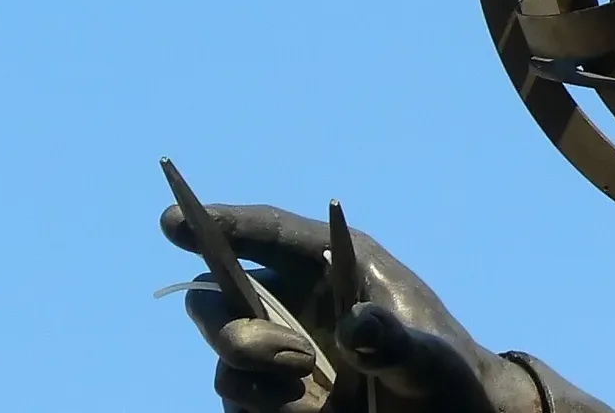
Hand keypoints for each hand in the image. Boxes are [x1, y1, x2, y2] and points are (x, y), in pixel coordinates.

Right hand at [161, 201, 543, 412]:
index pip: (267, 233)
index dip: (220, 224)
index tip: (171, 221)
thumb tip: (356, 327)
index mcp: (336, 265)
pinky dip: (264, 410)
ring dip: (258, 378)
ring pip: (225, 358)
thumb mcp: (430, 360)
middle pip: (220, 297)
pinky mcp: (271, 398)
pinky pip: (237, 402)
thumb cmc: (443, 376)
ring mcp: (279, 352)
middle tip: (295, 358)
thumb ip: (394, 342)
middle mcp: (298, 303)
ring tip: (321, 392)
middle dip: (234, 329)